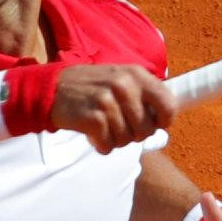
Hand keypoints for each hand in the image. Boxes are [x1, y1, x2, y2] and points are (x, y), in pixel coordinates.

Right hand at [48, 64, 174, 153]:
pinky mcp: (93, 119)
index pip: (168, 104)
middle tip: (120, 127)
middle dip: (134, 135)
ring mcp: (108, 102)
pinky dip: (101, 145)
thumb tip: (163, 119)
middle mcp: (124, 86)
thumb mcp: (119, 78)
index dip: (163, 121)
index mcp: (136, 75)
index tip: (153, 124)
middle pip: (146, 129)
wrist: (53, 89)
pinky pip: (108, 145)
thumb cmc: (90, 87)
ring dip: (115, 140)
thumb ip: (142, 93)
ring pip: (127, 139)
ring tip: (104, 128)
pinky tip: (93, 134)